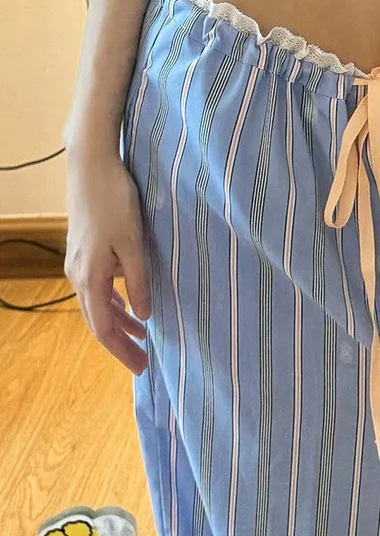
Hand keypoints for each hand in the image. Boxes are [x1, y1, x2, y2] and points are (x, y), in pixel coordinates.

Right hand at [64, 148, 150, 373]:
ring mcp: (79, 263)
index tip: (142, 367)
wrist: (91, 168)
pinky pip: (98, 288)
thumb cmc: (115, 202)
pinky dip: (114, 302)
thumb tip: (144, 315)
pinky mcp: (84, 251)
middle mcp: (79, 275)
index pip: (104, 328)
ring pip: (98, 305)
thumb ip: (139, 281)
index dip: (122, 350)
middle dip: (121, 343)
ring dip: (119, 322)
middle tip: (144, 360)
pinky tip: (129, 304)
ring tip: (142, 336)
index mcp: (90, 277)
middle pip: (99, 321)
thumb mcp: (134, 243)